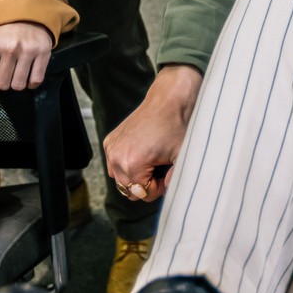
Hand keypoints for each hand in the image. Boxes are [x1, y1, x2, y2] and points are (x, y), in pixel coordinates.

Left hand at [0, 20, 54, 92]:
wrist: (25, 16)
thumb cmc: (0, 34)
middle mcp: (10, 48)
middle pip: (3, 85)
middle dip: (3, 80)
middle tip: (6, 67)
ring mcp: (28, 50)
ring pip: (19, 85)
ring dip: (16, 82)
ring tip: (16, 70)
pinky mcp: (43, 52)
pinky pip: (36, 81)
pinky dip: (31, 82)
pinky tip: (27, 73)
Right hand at [104, 64, 200, 202]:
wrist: (169, 98)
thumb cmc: (177, 125)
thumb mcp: (181, 157)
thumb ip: (175, 181)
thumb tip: (166, 190)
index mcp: (132, 163)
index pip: (142, 194)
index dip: (158, 188)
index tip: (166, 172)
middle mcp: (116, 156)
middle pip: (129, 189)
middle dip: (146, 183)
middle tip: (160, 166)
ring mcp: (111, 147)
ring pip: (120, 179)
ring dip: (135, 175)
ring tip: (151, 160)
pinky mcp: (110, 140)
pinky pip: (115, 165)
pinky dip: (126, 164)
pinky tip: (142, 152)